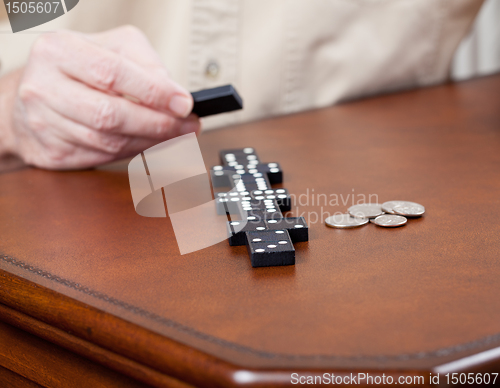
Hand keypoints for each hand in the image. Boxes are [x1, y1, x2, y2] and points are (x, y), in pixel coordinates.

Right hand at [1, 26, 199, 169]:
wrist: (31, 96)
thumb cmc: (75, 69)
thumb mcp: (110, 47)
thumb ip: (143, 63)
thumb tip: (174, 94)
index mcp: (59, 52)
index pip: (112, 74)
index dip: (154, 92)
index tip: (184, 104)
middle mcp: (45, 88)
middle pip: (111, 115)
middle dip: (158, 124)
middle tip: (188, 126)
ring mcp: (45, 124)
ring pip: (109, 142)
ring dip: (151, 142)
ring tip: (176, 136)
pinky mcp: (53, 152)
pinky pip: (103, 157)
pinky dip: (133, 152)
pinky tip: (150, 144)